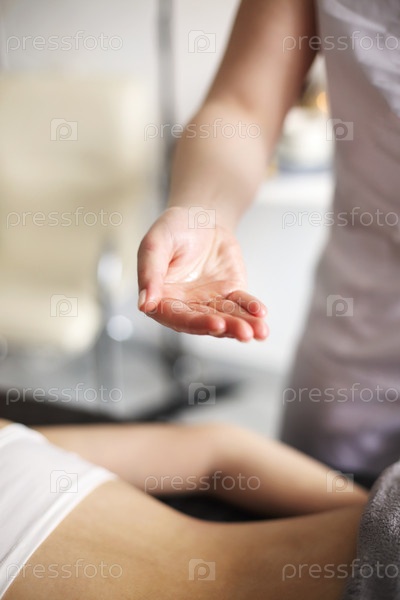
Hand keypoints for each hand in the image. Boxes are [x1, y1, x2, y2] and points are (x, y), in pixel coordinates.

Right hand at [137, 207, 267, 340]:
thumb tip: (144, 304)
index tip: (216, 324)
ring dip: (243, 325)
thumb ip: (149, 272)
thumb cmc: (173, 228)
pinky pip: (241, 303)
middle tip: (243, 332)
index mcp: (162, 299)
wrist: (200, 217)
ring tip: (259, 331)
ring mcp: (209, 302)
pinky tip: (260, 313)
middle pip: (205, 321)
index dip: (196, 323)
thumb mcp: (155, 243)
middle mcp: (185, 306)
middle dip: (226, 328)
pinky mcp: (229, 293)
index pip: (177, 317)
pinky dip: (251, 309)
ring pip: (226, 317)